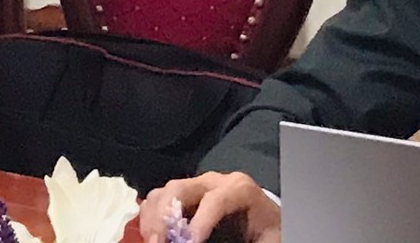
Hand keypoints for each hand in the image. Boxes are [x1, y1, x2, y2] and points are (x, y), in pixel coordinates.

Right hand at [138, 172, 276, 241]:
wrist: (267, 222)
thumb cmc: (269, 232)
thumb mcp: (268, 240)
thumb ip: (250, 242)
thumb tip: (202, 241)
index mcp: (239, 189)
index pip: (215, 200)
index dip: (200, 222)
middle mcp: (213, 181)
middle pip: (179, 189)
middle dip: (164, 216)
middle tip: (158, 242)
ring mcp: (195, 185)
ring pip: (163, 192)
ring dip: (152, 218)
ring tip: (153, 240)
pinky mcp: (184, 195)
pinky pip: (158, 199)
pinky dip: (150, 217)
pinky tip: (152, 234)